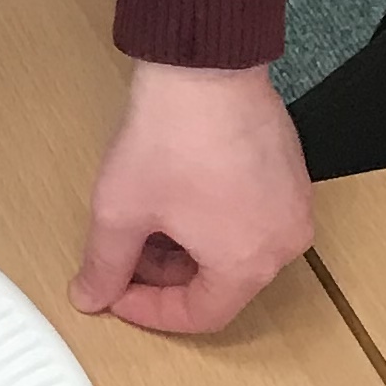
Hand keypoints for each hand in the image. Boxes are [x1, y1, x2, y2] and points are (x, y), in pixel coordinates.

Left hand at [72, 59, 312, 336]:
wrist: (204, 70)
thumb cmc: (171, 138)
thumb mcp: (121, 211)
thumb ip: (106, 265)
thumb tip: (92, 296)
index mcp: (248, 265)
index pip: (201, 316)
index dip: (151, 312)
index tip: (118, 295)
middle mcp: (283, 243)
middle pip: (221, 284)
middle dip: (167, 276)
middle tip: (126, 255)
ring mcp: (293, 206)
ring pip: (236, 250)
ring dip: (189, 248)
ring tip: (148, 220)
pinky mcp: (291, 174)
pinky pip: (253, 218)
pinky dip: (214, 221)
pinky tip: (179, 196)